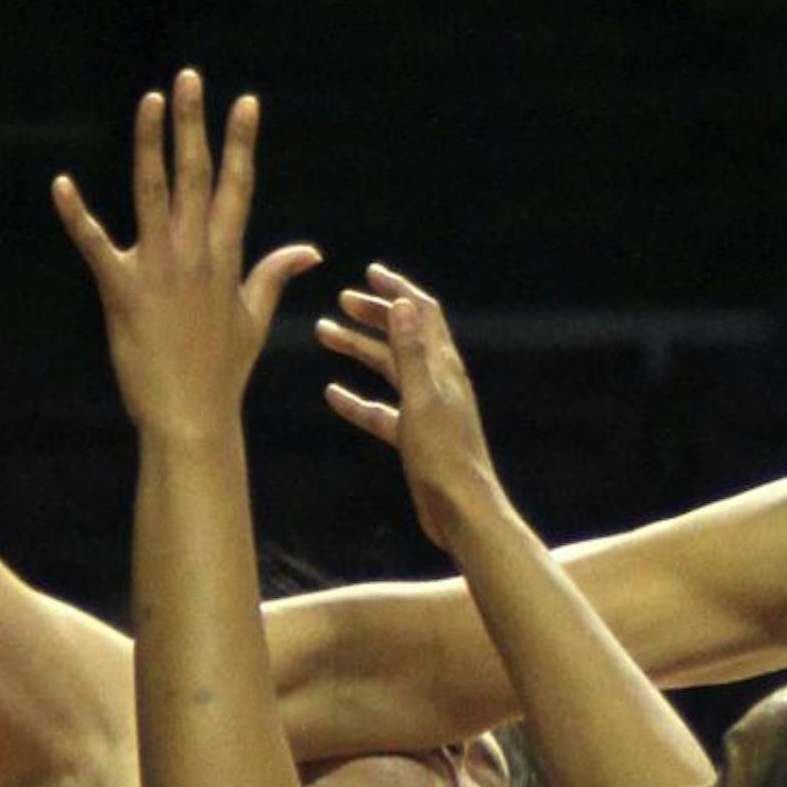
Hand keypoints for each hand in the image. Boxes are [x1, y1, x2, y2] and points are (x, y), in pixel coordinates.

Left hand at [52, 69, 319, 435]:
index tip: (245, 102)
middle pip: (196, 176)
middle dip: (193, 123)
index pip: (238, 187)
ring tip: (150, 100)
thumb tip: (310, 251)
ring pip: (153, 192)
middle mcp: (196, 254)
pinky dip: (77, 215)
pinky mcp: (122, 289)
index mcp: (227, 258)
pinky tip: (62, 184)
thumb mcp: (254, 319)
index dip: (241, 142)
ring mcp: (159, 269)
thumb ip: (275, 275)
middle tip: (189, 77)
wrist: (191, 415)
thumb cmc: (222, 371)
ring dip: (150, 144)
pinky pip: (95, 245)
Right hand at [318, 264, 504, 550]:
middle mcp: (438, 383)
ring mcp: (426, 410)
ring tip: (325, 335)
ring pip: (389, 370)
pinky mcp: (415, 438)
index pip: (423, 314)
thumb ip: (411, 352)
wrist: (462, 511)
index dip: (398, 291)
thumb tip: (402, 304)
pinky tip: (333, 395)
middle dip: (374, 315)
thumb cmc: (445, 457)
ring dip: (359, 351)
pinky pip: (382, 411)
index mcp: (444, 368)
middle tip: (341, 302)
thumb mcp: (422, 399)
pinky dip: (358, 400)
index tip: (369, 274)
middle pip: (404, 336)